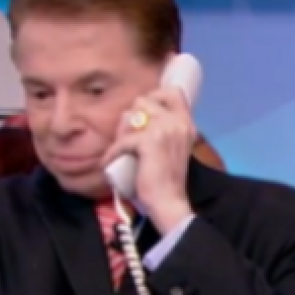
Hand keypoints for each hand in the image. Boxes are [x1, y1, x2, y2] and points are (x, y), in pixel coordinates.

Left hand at [100, 82, 195, 233]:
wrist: (168, 202)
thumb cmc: (167, 179)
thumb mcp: (172, 148)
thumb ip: (163, 130)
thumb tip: (136, 118)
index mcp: (185, 123)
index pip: (173, 92)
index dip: (154, 96)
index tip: (142, 113)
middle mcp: (178, 122)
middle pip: (143, 101)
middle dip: (130, 118)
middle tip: (127, 139)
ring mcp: (164, 129)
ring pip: (130, 116)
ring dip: (121, 133)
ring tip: (121, 150)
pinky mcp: (149, 141)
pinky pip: (122, 140)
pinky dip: (112, 152)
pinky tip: (109, 163)